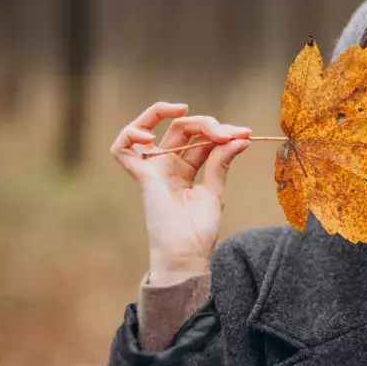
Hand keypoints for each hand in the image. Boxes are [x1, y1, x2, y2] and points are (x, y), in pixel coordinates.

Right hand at [110, 102, 250, 283]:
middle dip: (207, 124)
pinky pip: (121, 149)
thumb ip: (220, 162)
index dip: (222, 131)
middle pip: (181, 129)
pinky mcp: (141, 177)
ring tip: (185, 112)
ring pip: (149, 127)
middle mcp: (167, 165)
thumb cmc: (199, 230)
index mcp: (186, 169)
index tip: (244, 134)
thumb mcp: (214, 190)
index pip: (201, 138)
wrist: (187, 253)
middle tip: (228, 132)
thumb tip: (239, 137)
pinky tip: (149, 133)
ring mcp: (153, 169)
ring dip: (163, 113)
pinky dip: (129, 134)